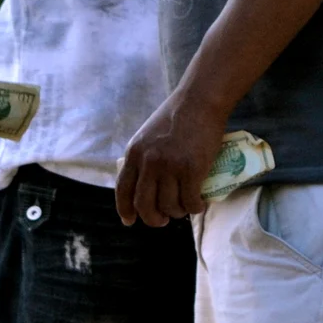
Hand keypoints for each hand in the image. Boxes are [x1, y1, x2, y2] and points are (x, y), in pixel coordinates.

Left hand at [114, 85, 225, 226]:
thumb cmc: (176, 116)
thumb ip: (143, 157)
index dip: (125, 209)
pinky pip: (190, 201)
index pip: (123, 190)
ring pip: (169, 206)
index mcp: (134, 153)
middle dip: (153, 219)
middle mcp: (148, 162)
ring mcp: (170, 167)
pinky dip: (195, 208)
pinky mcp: (192, 170)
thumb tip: (145, 184)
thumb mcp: (147, 136)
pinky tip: (199, 205)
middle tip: (163, 220)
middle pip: (144, 205)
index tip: (130, 221)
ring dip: (177, 213)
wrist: (199, 102)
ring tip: (183, 208)